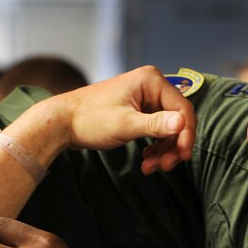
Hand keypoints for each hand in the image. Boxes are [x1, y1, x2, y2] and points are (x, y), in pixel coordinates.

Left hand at [47, 65, 196, 174]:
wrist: (62, 122)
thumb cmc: (89, 119)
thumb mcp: (125, 124)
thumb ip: (155, 124)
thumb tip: (182, 123)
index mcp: (151, 80)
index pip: (182, 109)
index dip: (186, 135)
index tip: (183, 157)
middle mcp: (150, 86)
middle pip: (177, 120)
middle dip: (173, 146)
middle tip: (164, 167)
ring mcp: (144, 98)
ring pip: (168, 128)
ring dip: (164, 151)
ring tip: (150, 167)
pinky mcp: (138, 110)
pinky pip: (156, 130)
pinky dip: (155, 148)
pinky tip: (146, 161)